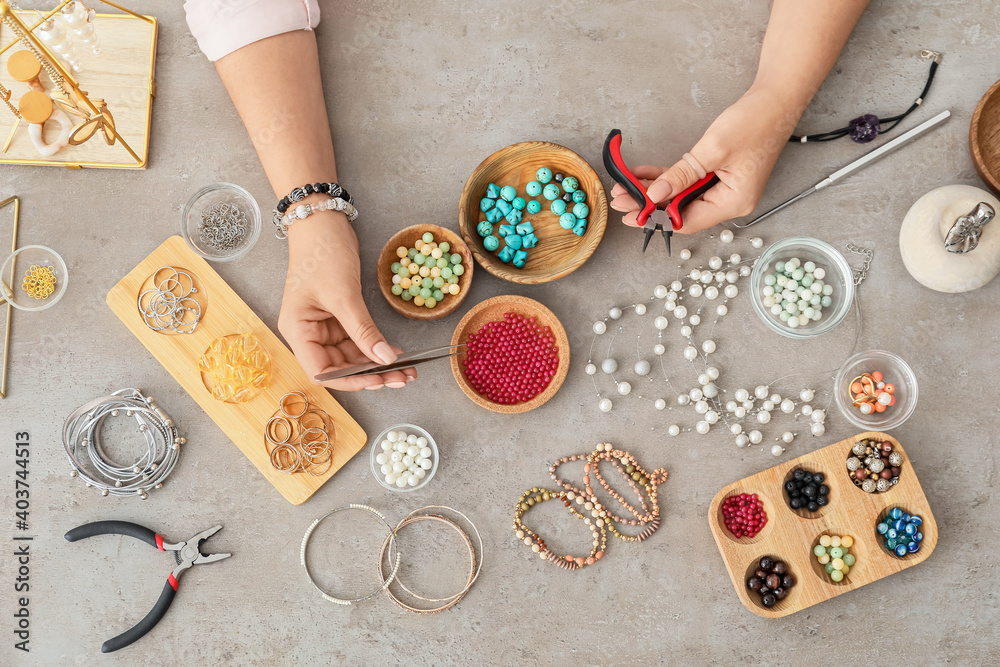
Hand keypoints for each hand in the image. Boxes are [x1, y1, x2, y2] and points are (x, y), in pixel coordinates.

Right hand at [278, 211, 415, 390]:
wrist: (323, 223)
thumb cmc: (322, 254)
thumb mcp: (344, 295)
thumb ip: (363, 331)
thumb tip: (385, 360)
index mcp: (297, 331)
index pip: (321, 372)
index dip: (350, 382)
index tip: (378, 381)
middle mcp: (307, 333)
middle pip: (339, 367)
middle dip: (371, 374)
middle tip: (403, 377)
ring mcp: (323, 326)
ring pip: (352, 357)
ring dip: (378, 364)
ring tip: (407, 369)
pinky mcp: (337, 317)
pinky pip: (358, 340)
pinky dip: (376, 347)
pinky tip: (396, 352)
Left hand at [610, 87, 793, 232]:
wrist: (776, 100)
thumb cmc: (755, 122)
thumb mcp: (712, 151)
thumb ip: (681, 175)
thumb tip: (655, 194)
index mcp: (734, 202)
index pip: (687, 220)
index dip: (656, 218)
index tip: (630, 214)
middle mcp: (729, 201)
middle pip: (681, 210)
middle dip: (650, 204)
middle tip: (620, 197)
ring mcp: (724, 189)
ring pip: (681, 197)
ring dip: (654, 191)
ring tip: (625, 186)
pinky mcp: (718, 175)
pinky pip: (687, 183)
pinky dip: (667, 179)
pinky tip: (643, 175)